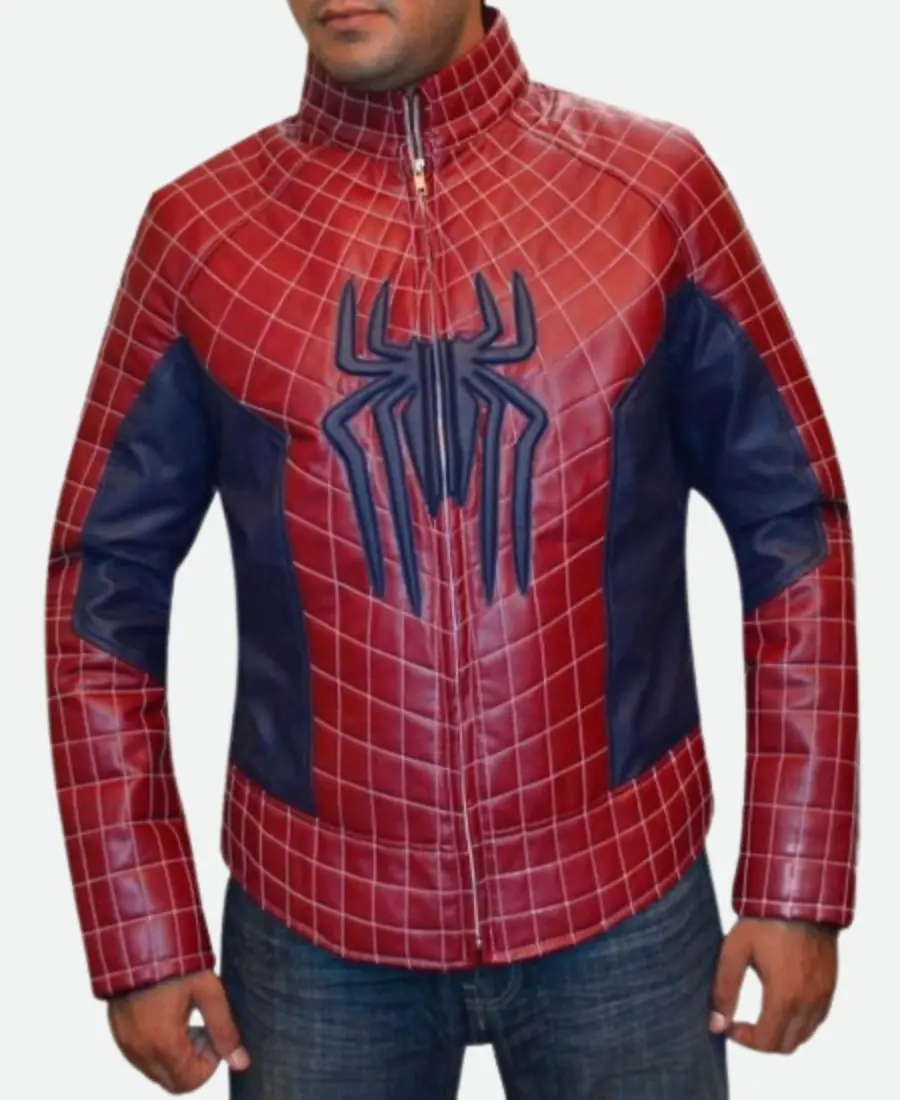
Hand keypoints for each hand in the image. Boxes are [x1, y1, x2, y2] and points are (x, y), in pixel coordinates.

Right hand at [108, 969, 249, 1091]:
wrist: (137, 938)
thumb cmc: (173, 960)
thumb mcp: (208, 991)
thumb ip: (225, 1029)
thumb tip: (241, 1061)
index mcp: (163, 1043)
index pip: (190, 1082)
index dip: (209, 1064)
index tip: (213, 1036)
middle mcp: (140, 1050)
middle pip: (173, 1082)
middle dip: (193, 1063)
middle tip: (201, 1029)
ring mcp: (126, 1043)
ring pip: (156, 1071)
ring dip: (175, 1055)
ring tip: (185, 1017)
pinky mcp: (119, 1033)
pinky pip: (141, 1056)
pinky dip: (158, 1047)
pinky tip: (168, 1015)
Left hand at [709, 918, 837, 1053]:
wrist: (800, 897)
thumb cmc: (766, 920)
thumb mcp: (735, 951)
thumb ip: (723, 990)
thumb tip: (716, 1024)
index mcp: (784, 996)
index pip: (766, 1042)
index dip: (743, 1040)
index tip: (730, 1026)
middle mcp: (808, 1002)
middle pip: (787, 1045)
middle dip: (762, 1041)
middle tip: (743, 1023)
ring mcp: (823, 995)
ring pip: (804, 1034)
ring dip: (782, 1033)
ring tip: (761, 1013)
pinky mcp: (830, 985)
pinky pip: (817, 1018)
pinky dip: (799, 1022)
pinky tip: (782, 1002)